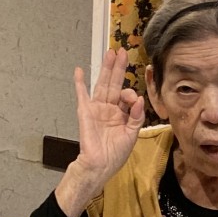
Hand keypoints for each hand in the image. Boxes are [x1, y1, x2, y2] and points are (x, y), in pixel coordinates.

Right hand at [55, 49, 144, 216]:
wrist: (100, 164)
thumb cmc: (116, 153)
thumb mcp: (132, 133)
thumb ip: (136, 115)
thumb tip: (138, 98)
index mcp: (121, 113)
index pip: (127, 95)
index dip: (130, 93)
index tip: (131, 98)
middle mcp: (109, 108)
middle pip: (114, 83)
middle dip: (118, 67)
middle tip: (121, 51)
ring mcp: (97, 108)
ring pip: (102, 84)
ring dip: (105, 69)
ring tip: (109, 53)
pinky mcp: (85, 111)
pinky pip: (82, 94)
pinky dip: (80, 83)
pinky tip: (79, 71)